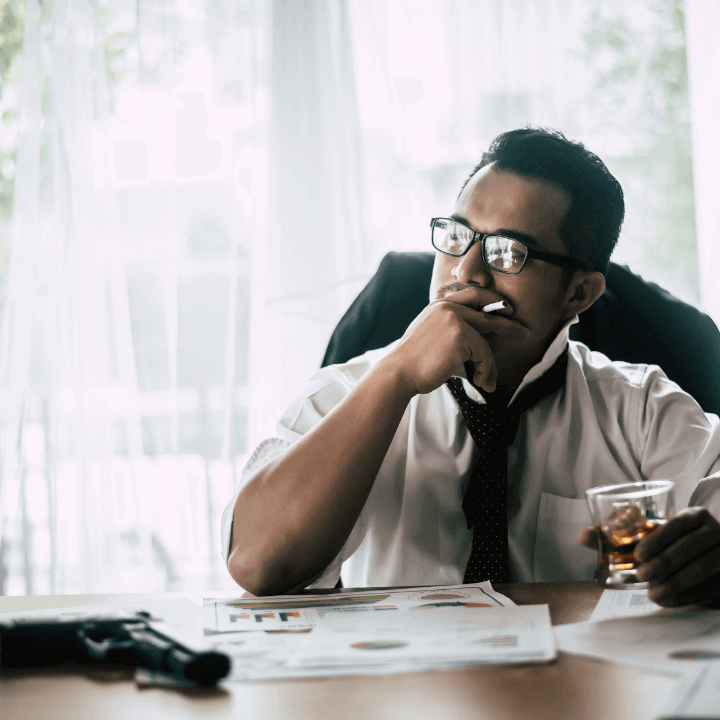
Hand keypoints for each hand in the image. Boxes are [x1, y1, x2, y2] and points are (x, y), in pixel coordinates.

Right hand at [382, 286, 528, 394]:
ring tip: (486, 381)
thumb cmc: (412, 363)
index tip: (507, 309)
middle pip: (488, 312)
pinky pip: (484, 354)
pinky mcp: (462, 335)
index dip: (492, 300)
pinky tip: (479, 381)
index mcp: (438, 305)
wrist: (399, 372)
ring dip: (489, 365)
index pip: (472, 294)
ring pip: (486, 342)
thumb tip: (480, 340)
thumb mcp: (430, 337)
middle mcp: (447, 307)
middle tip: (524, 332)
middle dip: (509, 324)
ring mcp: (455, 319)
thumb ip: (451, 331)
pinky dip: (485, 371)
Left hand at [578, 508, 719, 607]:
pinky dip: (689, 597)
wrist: (712, 557)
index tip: (638, 555)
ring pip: (703, 568)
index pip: (677, 523)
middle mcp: (714, 531)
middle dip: (664, 563)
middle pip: (691, 547)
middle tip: (642, 576)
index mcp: (694, 516)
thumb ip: (618, 535)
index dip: (657, 539)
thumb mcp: (652, 535)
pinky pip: (712, 587)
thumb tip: (582, 536)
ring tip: (653, 594)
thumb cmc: (672, 544)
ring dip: (675, 583)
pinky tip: (669, 602)